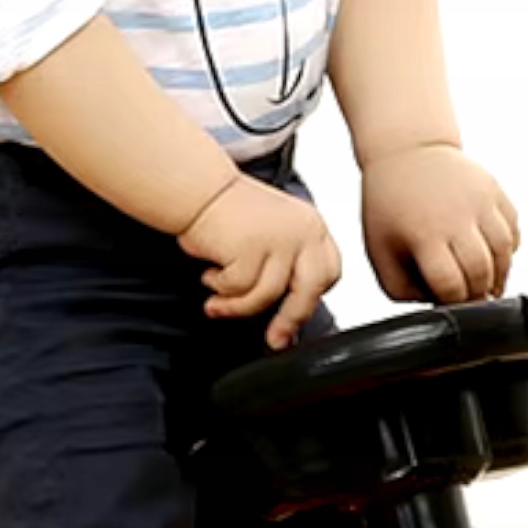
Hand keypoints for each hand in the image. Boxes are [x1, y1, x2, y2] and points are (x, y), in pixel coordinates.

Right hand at [178, 175, 342, 346]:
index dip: (312, 296)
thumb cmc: (228, 212)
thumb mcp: (272, 235)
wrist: (198, 188)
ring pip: (268, 295)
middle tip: (275, 339)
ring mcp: (280, 238)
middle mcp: (303, 231)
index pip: (329, 272)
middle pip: (309, 291)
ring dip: (237, 306)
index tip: (295, 313)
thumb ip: (286, 267)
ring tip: (217, 302)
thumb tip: (289, 319)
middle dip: (290, 320)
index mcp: (313, 227)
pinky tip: (210, 275)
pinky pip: (239, 288)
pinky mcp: (252, 246)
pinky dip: (221, 288)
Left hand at [360, 144, 518, 303]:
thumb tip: (433, 304)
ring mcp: (480, 200)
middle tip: (471, 300)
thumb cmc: (389, 203)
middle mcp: (457, 215)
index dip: (453, 304)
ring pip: (504, 252)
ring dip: (499, 275)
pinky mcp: (494, 190)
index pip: (451, 285)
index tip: (449, 307)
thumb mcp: (379, 250)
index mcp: (424, 233)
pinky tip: (493, 256)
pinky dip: (509, 250)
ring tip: (487, 284)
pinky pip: (513, 230)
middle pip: (481, 272)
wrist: (406, 150)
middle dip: (477, 294)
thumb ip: (401, 287)